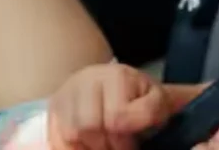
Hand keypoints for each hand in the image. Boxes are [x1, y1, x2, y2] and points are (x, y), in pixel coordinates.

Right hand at [47, 63, 171, 149]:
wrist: (111, 83)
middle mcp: (87, 78)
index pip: (117, 117)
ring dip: (89, 146)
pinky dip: (72, 147)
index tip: (132, 144)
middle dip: (106, 144)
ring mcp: (67, 90)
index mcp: (117, 75)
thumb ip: (159, 106)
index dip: (126, 140)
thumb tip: (163, 109)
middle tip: (117, 146)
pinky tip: (87, 145)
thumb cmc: (136, 96)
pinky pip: (56, 136)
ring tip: (102, 144)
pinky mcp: (54, 105)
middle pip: (89, 125)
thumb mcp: (156, 98)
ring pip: (71, 132)